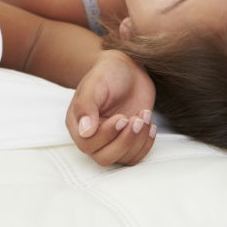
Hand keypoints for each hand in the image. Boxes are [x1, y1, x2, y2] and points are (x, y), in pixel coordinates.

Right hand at [65, 49, 156, 166]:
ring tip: (144, 115)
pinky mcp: (127, 141)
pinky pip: (136, 156)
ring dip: (138, 140)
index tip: (122, 117)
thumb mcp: (95, 84)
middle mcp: (91, 136)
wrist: (127, 69)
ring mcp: (111, 140)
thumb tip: (85, 131)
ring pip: (123, 158)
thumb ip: (86, 106)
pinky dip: (146, 144)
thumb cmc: (108, 73)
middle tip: (136, 120)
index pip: (87, 144)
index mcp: (77, 123)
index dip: (107, 135)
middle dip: (125, 141)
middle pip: (104, 158)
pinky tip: (150, 124)